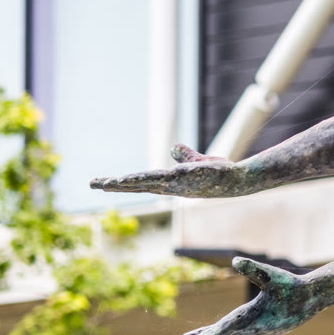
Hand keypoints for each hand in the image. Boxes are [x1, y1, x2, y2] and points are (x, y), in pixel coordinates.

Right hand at [93, 145, 256, 197]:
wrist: (240, 180)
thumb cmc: (219, 174)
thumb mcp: (197, 162)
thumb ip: (185, 156)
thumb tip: (174, 147)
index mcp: (169, 183)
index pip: (139, 183)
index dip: (120, 183)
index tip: (100, 182)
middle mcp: (171, 186)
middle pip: (138, 185)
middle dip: (116, 185)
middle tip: (93, 184)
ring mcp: (180, 183)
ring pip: (150, 182)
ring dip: (130, 182)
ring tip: (110, 181)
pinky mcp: (190, 176)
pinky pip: (169, 176)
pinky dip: (153, 176)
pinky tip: (140, 176)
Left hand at [182, 258, 332, 334]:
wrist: (313, 297)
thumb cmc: (292, 285)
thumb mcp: (272, 274)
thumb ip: (253, 269)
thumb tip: (235, 260)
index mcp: (252, 317)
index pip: (224, 329)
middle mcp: (254, 328)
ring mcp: (260, 331)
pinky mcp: (265, 329)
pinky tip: (224, 334)